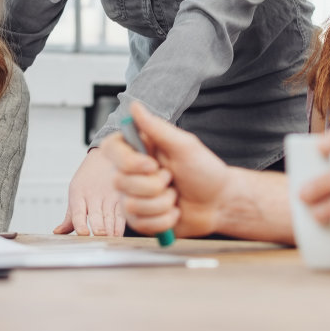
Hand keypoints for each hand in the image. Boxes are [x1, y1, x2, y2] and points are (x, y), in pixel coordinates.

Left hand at [55, 147, 126, 235]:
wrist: (105, 156)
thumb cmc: (87, 178)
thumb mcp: (75, 192)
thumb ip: (70, 216)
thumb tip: (58, 232)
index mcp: (78, 195)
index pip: (78, 212)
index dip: (80, 223)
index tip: (84, 233)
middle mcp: (93, 195)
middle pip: (96, 215)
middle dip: (99, 227)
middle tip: (100, 236)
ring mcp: (108, 196)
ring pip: (110, 215)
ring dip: (111, 230)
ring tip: (111, 240)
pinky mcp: (120, 197)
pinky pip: (122, 213)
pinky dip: (121, 225)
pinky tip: (119, 234)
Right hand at [100, 103, 230, 239]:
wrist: (218, 203)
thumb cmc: (204, 171)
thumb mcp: (184, 146)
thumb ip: (157, 128)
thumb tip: (135, 106)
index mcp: (139, 150)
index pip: (111, 150)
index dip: (128, 161)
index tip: (152, 164)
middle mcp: (132, 173)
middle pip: (121, 182)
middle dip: (155, 185)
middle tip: (172, 178)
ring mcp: (134, 198)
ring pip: (132, 205)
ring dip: (163, 203)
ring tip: (175, 196)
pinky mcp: (140, 220)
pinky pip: (142, 224)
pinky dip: (165, 219)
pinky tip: (175, 212)